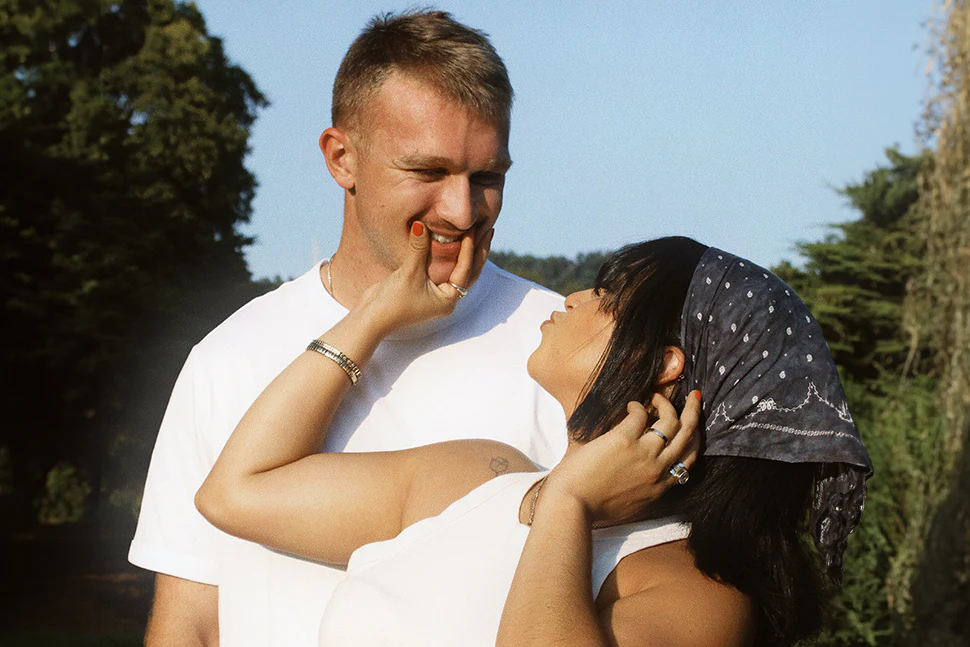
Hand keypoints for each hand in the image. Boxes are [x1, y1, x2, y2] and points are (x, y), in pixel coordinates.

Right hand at [359, 222, 492, 333]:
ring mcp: (436, 294)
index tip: (473, 229)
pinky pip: (442, 269)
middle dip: (478, 251)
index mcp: (448, 299)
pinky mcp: (424, 289)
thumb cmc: (392, 302)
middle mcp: (446, 298)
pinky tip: (451, 243)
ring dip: (465, 253)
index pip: (465, 270)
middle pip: (468, 271)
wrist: (371, 318)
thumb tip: (421, 224)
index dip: (470, 249)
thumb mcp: (408, 274)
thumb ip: (418, 249)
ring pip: (457, 270)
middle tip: (487, 229)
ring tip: (474, 233)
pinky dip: (448, 256)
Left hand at [543, 391, 701, 525]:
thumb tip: (640, 480)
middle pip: (687, 435)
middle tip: (695, 397)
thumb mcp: (629, 506)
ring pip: (671, 422)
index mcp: (659, 487)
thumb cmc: (593, 507)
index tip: (692, 427)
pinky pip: (640, 415)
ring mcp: (644, 454)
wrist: (572, 505)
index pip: (688, 460)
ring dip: (667, 404)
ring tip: (658, 397)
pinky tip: (631, 405)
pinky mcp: (624, 440)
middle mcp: (658, 470)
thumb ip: (641, 492)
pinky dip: (637, 406)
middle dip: (694, 412)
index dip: (694, 440)